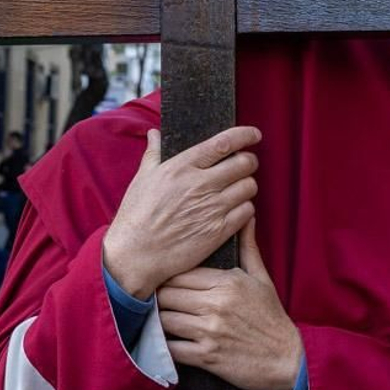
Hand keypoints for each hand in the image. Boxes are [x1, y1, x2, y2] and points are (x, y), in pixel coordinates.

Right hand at [102, 126, 260, 299]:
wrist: (135, 255)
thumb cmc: (136, 216)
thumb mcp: (142, 179)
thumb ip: (153, 154)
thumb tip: (155, 134)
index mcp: (182, 167)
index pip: (223, 143)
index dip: (244, 135)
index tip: (253, 135)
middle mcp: (200, 185)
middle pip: (244, 163)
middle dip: (249, 162)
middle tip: (245, 165)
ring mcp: (212, 208)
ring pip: (249, 187)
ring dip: (247, 186)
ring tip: (237, 190)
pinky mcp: (218, 231)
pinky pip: (247, 212)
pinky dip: (245, 209)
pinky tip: (235, 210)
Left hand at [156, 220, 302, 389]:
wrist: (287, 359)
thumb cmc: (271, 317)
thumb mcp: (262, 279)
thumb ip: (248, 247)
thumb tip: (247, 216)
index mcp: (227, 282)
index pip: (180, 273)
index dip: (167, 277)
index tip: (162, 281)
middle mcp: (216, 304)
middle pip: (166, 295)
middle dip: (159, 299)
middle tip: (156, 302)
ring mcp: (210, 331)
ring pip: (165, 320)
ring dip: (160, 322)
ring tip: (159, 320)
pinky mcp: (206, 356)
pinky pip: (172, 348)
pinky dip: (165, 346)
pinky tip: (167, 342)